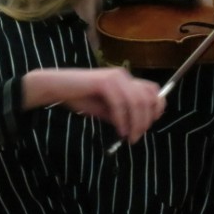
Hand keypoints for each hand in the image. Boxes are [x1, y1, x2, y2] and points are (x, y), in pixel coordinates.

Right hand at [23, 68, 165, 143]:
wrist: (56, 88)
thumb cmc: (79, 97)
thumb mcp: (106, 109)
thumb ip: (122, 114)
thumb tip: (136, 127)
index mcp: (126, 79)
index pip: (153, 90)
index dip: (157, 107)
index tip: (151, 124)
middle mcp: (123, 76)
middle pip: (148, 97)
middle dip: (147, 119)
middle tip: (138, 136)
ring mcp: (114, 77)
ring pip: (137, 101)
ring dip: (136, 122)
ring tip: (131, 137)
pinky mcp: (104, 82)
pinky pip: (120, 104)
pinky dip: (123, 120)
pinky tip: (120, 131)